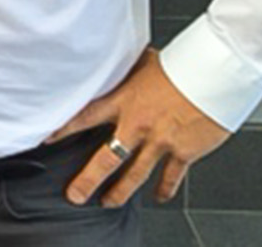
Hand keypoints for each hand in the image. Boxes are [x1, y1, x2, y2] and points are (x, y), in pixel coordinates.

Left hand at [50, 47, 229, 207]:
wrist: (214, 73)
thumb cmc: (182, 63)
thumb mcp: (145, 62)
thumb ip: (127, 70)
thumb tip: (116, 59)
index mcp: (124, 100)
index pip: (84, 117)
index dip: (63, 129)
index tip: (47, 139)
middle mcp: (138, 124)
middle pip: (106, 158)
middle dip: (88, 179)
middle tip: (76, 194)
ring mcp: (160, 140)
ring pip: (134, 173)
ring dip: (120, 191)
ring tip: (109, 201)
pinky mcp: (183, 151)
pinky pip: (171, 176)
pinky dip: (164, 188)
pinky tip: (158, 197)